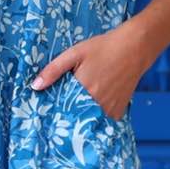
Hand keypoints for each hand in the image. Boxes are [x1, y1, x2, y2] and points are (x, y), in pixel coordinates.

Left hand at [29, 26, 146, 120]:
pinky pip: (103, 121)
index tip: (47, 115)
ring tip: (75, 112)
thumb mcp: (74, 53)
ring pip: (89, 121)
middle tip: (60, 115)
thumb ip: (53, 70)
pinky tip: (92, 109)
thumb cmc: (103, 48)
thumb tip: (35, 86)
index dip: (54, 112)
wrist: (134, 48)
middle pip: (75, 117)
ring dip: (82, 118)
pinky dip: (97, 117)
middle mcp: (97, 102)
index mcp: (82, 89)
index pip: (61, 109)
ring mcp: (109, 109)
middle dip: (67, 116)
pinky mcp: (119, 111)